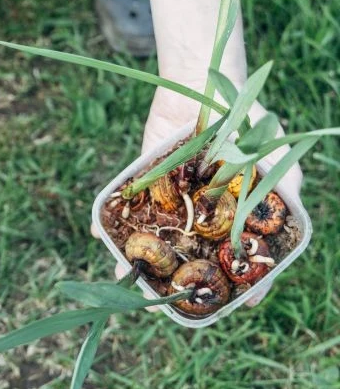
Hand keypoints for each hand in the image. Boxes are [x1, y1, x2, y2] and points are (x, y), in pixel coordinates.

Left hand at [93, 89, 302, 307]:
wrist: (202, 84)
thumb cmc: (247, 118)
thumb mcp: (274, 150)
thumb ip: (283, 183)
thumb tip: (287, 210)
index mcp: (238, 213)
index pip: (246, 256)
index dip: (248, 283)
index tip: (241, 304)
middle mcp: (205, 214)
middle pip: (194, 257)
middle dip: (179, 280)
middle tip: (165, 298)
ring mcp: (174, 201)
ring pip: (158, 239)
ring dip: (141, 258)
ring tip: (126, 274)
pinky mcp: (147, 184)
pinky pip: (128, 206)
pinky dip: (110, 220)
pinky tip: (100, 233)